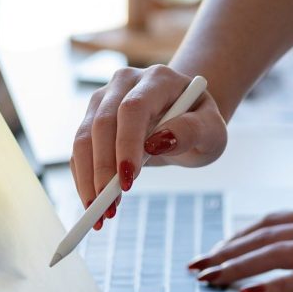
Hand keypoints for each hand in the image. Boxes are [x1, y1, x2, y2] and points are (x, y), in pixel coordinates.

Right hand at [71, 65, 226, 213]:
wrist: (186, 119)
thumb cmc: (201, 124)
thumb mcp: (212, 131)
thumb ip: (192, 131)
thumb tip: (157, 143)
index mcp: (159, 79)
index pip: (134, 108)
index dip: (126, 143)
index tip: (128, 180)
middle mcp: (126, 82)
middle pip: (103, 122)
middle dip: (103, 169)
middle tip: (109, 206)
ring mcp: (105, 98)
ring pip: (84, 137)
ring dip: (88, 178)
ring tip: (100, 212)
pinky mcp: (92, 117)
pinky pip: (80, 150)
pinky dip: (83, 179)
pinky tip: (94, 204)